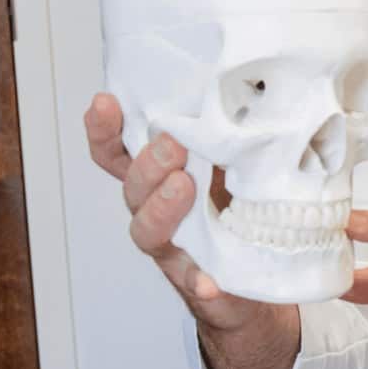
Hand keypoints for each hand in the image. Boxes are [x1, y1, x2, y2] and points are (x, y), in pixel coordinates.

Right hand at [83, 92, 274, 329]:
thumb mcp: (236, 160)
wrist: (262, 274)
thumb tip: (250, 86)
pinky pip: (192, 281)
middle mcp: (157, 210)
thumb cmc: (241, 208)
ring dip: (161, 207)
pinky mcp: (198, 279)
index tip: (105, 102)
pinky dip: (197, 280)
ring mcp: (174, 246)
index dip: (105, 130)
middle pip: (133, 188)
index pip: (118, 153)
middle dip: (147, 163)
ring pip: (149, 229)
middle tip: (171, 144)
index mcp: (160, 177)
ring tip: (183, 186)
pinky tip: (207, 281)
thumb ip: (229, 133)